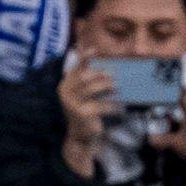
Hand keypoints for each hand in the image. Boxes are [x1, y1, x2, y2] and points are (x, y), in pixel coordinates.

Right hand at [58, 62, 116, 178]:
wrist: (81, 136)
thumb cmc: (85, 112)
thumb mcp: (84, 96)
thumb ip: (89, 82)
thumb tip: (106, 68)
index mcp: (65, 85)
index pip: (75, 68)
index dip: (84, 57)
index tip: (95, 49)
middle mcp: (65, 92)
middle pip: (87, 76)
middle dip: (102, 76)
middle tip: (114, 79)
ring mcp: (72, 103)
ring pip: (94, 88)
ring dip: (108, 87)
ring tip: (117, 89)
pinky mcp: (81, 113)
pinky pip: (102, 105)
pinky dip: (113, 106)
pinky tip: (119, 108)